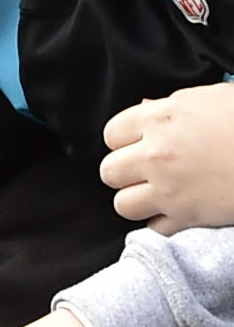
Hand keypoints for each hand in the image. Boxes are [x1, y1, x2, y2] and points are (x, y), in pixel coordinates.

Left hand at [105, 84, 233, 230]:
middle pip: (109, 171)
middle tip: (148, 171)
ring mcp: (168, 188)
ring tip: (161, 193)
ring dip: (139, 200)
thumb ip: (174, 106)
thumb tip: (147, 110)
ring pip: (123, 204)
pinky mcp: (186, 216)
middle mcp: (157, 154)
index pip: (112, 133)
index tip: (138, 144)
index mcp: (162, 119)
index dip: (124, 140)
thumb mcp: (217, 98)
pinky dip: (164, 223)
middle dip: (126, 172)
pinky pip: (154, 228)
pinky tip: (180, 211)